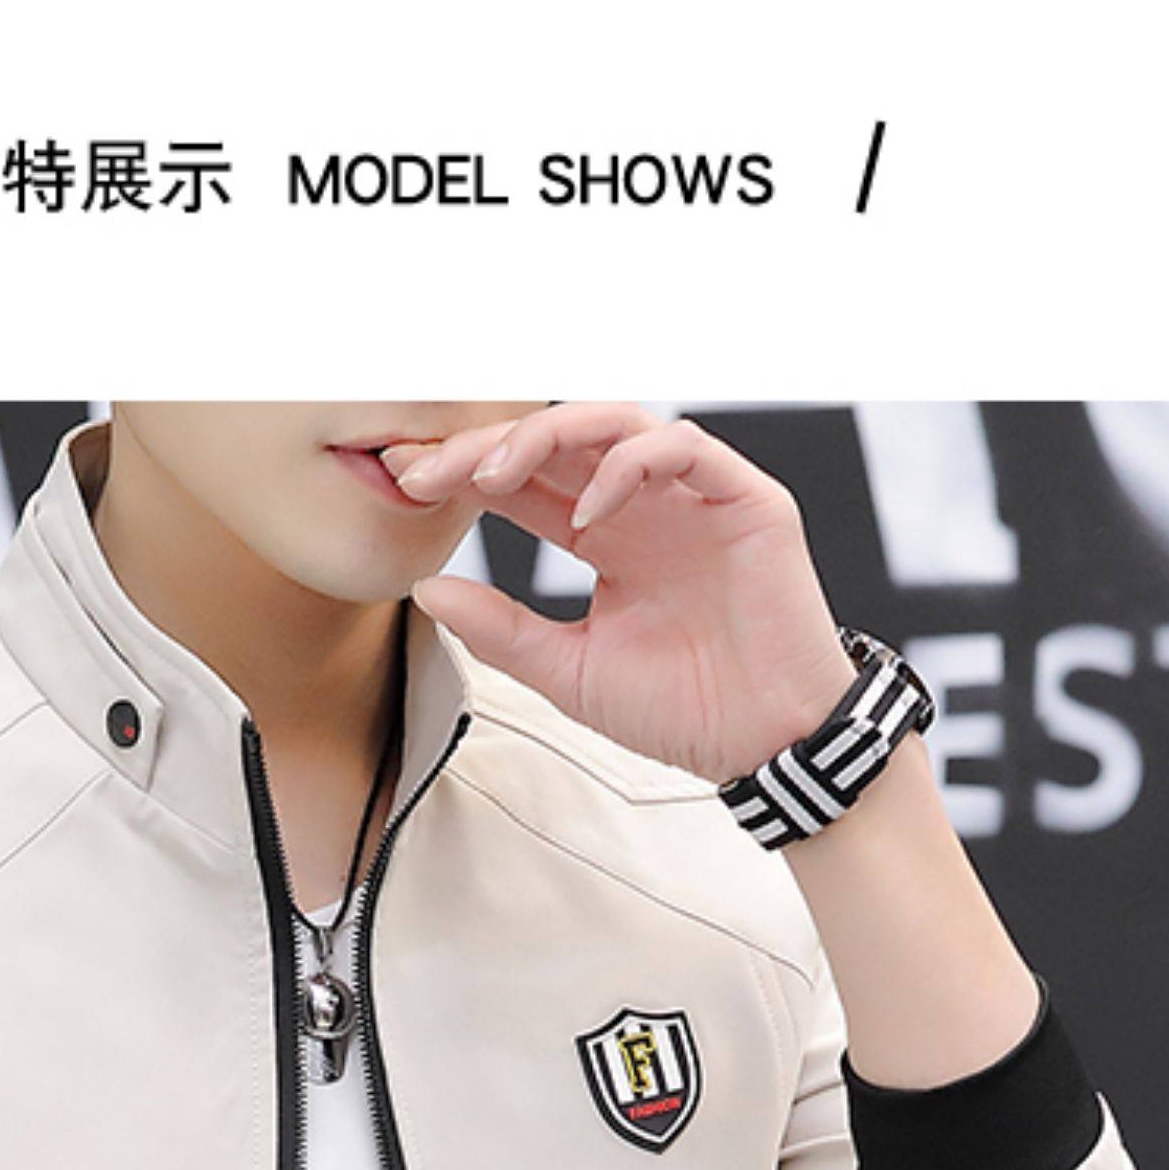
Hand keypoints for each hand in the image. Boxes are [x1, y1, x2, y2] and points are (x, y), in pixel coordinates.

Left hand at [384, 402, 858, 785]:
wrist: (765, 744)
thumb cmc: (684, 710)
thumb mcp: (569, 671)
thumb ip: (501, 629)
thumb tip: (425, 589)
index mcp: (605, 537)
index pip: (524, 484)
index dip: (464, 475)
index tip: (403, 481)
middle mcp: (645, 505)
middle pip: (556, 444)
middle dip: (485, 446)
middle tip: (425, 468)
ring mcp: (694, 497)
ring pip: (614, 424)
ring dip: (546, 437)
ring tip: (494, 474)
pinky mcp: (744, 500)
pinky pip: (682, 447)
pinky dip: (629, 467)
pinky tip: (589, 511)